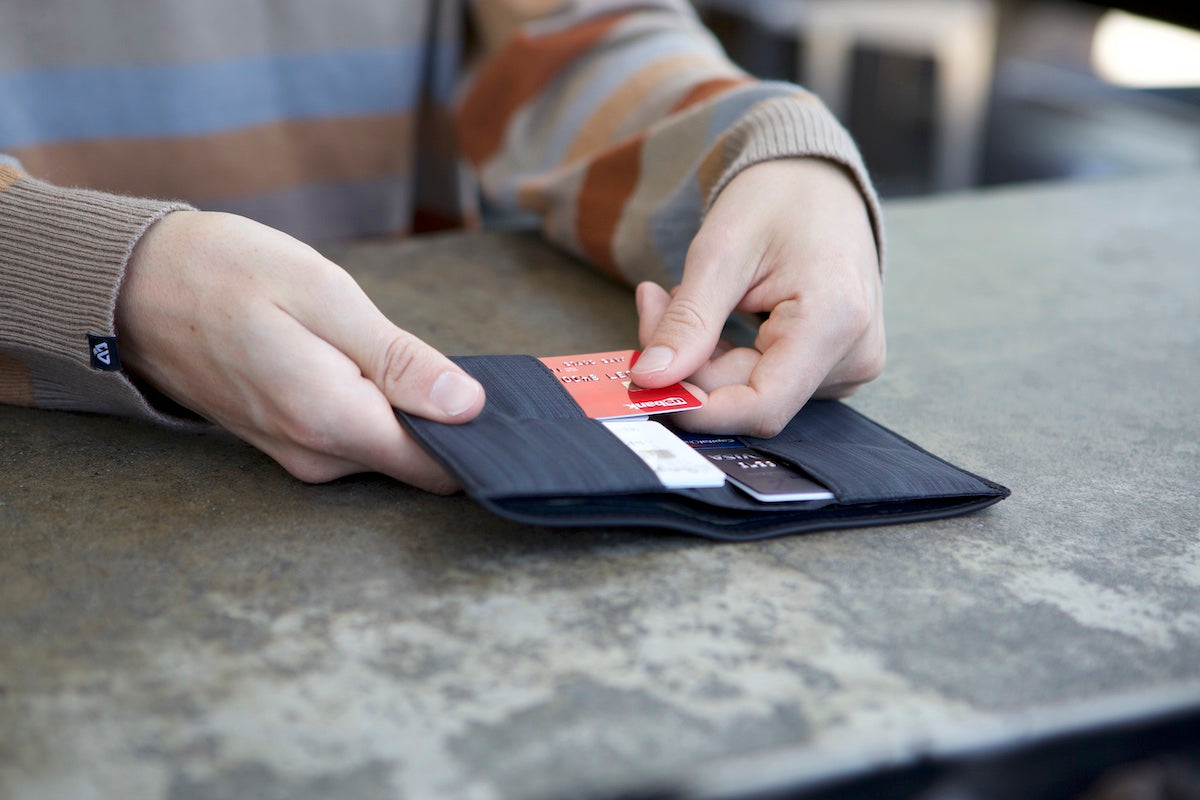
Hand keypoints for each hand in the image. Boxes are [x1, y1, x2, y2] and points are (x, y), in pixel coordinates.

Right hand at [116, 211, 484, 491]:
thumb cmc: (229, 273)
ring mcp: (297, 454)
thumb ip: (400, 361)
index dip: (474, 435)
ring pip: (385, 448)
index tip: (492, 398)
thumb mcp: (325, 297)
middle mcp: (316, 456)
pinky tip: (350, 360)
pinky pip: (353, 437)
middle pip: (416, 459)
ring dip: (400, 407)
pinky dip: (369, 406)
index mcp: (332, 421)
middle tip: (427, 352)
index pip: (437, 466)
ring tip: (377, 346)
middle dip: (438, 415)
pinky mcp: (287, 442)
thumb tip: (467, 407)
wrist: (136, 285)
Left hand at [630, 158, 884, 436]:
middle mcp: (854, 353)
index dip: (699, 408)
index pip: (762, 405)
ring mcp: (848, 363)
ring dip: (704, 356)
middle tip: (652, 302)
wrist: (817, 179)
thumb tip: (651, 379)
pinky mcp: (835, 365)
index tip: (646, 385)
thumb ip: (687, 322)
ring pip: (751, 391)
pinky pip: (765, 381)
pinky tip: (719, 312)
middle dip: (688, 362)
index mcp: (836, 321)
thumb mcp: (720, 251)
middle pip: (749, 395)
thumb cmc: (777, 199)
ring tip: (691, 295)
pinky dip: (727, 355)